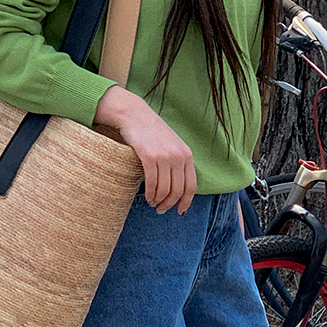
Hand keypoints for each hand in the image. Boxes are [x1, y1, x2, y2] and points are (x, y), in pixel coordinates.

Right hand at [94, 87, 196, 212]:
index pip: (191, 186)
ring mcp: (164, 156)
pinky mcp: (149, 156)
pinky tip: (147, 197)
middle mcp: (178, 156)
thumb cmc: (152, 132)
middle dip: (169, 204)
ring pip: (165, 189)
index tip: (180, 211)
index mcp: (187, 154)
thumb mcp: (172, 145)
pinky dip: (150, 194)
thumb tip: (179, 187)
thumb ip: (178, 162)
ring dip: (158, 200)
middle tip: (161, 210)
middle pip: (177, 190)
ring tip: (153, 203)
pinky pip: (152, 182)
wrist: (135, 115)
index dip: (186, 202)